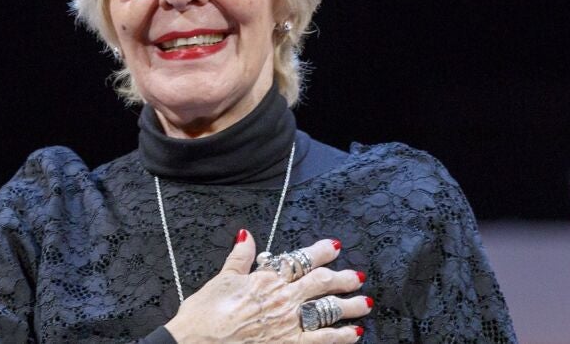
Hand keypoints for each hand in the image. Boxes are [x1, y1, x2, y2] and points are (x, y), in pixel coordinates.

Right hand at [164, 230, 370, 342]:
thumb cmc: (205, 315)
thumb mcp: (221, 279)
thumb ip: (239, 258)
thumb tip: (247, 236)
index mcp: (266, 278)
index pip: (301, 260)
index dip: (321, 251)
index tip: (335, 246)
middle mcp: (282, 298)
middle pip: (321, 283)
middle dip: (342, 278)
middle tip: (357, 275)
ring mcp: (289, 323)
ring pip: (328, 310)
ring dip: (350, 306)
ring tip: (365, 303)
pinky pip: (323, 340)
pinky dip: (341, 337)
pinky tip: (354, 334)